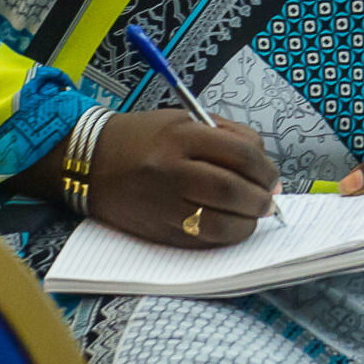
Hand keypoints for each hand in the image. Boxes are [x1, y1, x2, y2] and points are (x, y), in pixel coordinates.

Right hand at [85, 109, 280, 247]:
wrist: (91, 162)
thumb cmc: (146, 137)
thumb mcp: (186, 121)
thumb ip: (230, 139)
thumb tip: (268, 173)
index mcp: (182, 136)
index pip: (241, 155)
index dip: (265, 169)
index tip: (271, 176)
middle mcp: (172, 171)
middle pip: (232, 191)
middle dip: (260, 198)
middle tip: (268, 199)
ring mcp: (163, 204)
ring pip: (220, 223)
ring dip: (247, 223)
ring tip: (252, 215)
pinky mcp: (157, 231)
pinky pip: (201, 242)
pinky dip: (224, 237)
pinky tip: (229, 227)